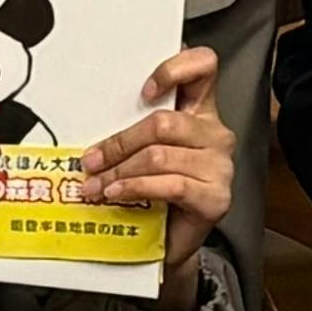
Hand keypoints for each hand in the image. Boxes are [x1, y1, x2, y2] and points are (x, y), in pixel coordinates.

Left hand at [69, 49, 232, 297]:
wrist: (169, 244)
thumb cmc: (154, 194)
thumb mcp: (142, 153)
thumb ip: (132, 130)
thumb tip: (91, 128)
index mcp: (200, 111)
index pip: (204, 66)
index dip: (175, 68)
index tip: (144, 90)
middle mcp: (215, 134)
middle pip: (163, 122)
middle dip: (119, 143)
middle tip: (91, 160)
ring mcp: (220, 166)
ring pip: (159, 155)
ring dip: (118, 171)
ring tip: (96, 184)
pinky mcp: (216, 197)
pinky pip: (169, 185)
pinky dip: (135, 188)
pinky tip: (117, 195)